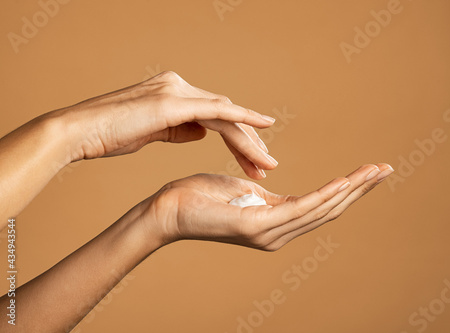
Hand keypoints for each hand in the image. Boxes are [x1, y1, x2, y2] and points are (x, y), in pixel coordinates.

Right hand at [55, 71, 276, 178]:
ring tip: (266, 164)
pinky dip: (242, 119)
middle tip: (267, 165)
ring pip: (226, 115)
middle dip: (248, 143)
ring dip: (248, 141)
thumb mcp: (152, 131)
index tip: (252, 159)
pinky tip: (263, 127)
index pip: (216, 116)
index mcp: (175, 93)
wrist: (79, 131)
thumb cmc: (109, 134)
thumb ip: (180, 128)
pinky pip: (217, 110)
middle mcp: (180, 86)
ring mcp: (177, 91)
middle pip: (226, 115)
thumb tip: (202, 132)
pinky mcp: (172, 102)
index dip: (237, 139)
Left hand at [142, 163, 392, 250]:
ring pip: (319, 209)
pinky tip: (343, 183)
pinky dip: (323, 195)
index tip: (370, 171)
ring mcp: (268, 233)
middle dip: (359, 190)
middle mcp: (277, 233)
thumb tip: (272, 189)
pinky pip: (298, 208)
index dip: (347, 189)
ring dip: (349, 190)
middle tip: (386, 168)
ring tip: (374, 171)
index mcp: (276, 222)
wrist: (168, 209)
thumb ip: (264, 196)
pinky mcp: (256, 226)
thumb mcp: (242, 192)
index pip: (320, 205)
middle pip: (328, 209)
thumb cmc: (201, 197)